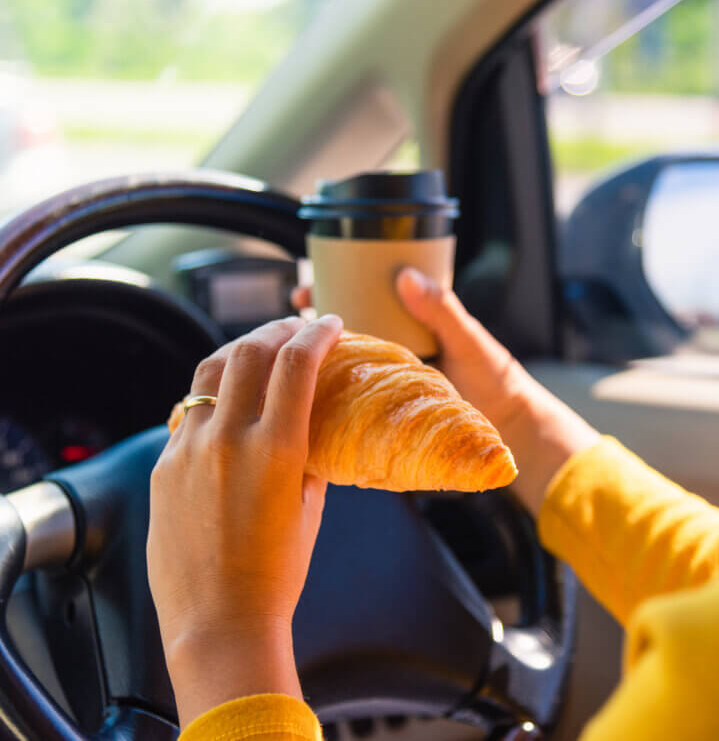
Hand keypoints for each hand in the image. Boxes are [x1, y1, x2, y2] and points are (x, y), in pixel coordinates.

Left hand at [148, 314, 342, 725]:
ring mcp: (187, 449)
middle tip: (296, 327)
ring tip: (258, 348)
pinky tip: (226, 400)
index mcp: (276, 448)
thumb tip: (313, 421)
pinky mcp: (162, 465)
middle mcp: (227, 438)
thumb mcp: (310, 506)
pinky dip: (213, 393)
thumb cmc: (276, 573)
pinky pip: (188, 410)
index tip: (330, 323)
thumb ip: (311, 454)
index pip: (296, 362)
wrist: (219, 621)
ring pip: (209, 370)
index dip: (317, 332)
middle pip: (250, 350)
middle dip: (279, 328)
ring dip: (239, 349)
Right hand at [292, 270, 598, 513]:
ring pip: (340, 366)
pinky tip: (300, 399)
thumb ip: (442, 310)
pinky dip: (326, 396)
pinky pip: (350, 401)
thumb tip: (407, 275)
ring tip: (281, 358)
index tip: (304, 287)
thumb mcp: (468, 341)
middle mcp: (391, 352)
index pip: (361, 299)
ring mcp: (385, 383)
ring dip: (310, 361)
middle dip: (308, 325)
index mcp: (409, 326)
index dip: (329, 290)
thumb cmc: (496, 381)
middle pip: (340, 332)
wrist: (509, 429)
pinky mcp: (384, 413)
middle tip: (287, 318)